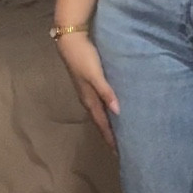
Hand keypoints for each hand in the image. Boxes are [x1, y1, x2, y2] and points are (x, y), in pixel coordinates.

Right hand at [54, 31, 119, 150]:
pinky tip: (113, 109)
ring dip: (108, 123)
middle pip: (101, 121)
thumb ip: (106, 92)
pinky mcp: (90, 83)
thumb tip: (117, 112)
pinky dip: (107, 110)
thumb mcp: (95, 75)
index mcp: (89, 100)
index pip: (102, 124)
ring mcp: (88, 91)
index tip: (119, 152)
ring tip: (120, 132)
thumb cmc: (83, 58)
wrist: (70, 41)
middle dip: (109, 134)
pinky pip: (100, 103)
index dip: (110, 137)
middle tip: (122, 146)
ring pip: (100, 113)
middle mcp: (88, 99)